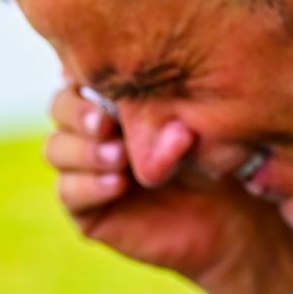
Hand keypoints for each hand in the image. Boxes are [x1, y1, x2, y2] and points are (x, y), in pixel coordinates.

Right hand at [44, 86, 289, 289]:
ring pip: (56, 149)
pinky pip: (69, 192)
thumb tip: (129, 102)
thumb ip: (158, 104)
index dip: (82, 75)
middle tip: (107, 122)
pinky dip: (90, 185)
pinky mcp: (87, 210)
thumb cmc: (219, 157)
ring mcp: (86, 169)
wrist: (236, 219)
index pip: (78, 74)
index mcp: (113, 97)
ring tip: (120, 157)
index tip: (107, 82)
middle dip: (79, 113)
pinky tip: (119, 184)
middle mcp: (94, 129)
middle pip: (59, 107)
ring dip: (85, 151)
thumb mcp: (192, 119)